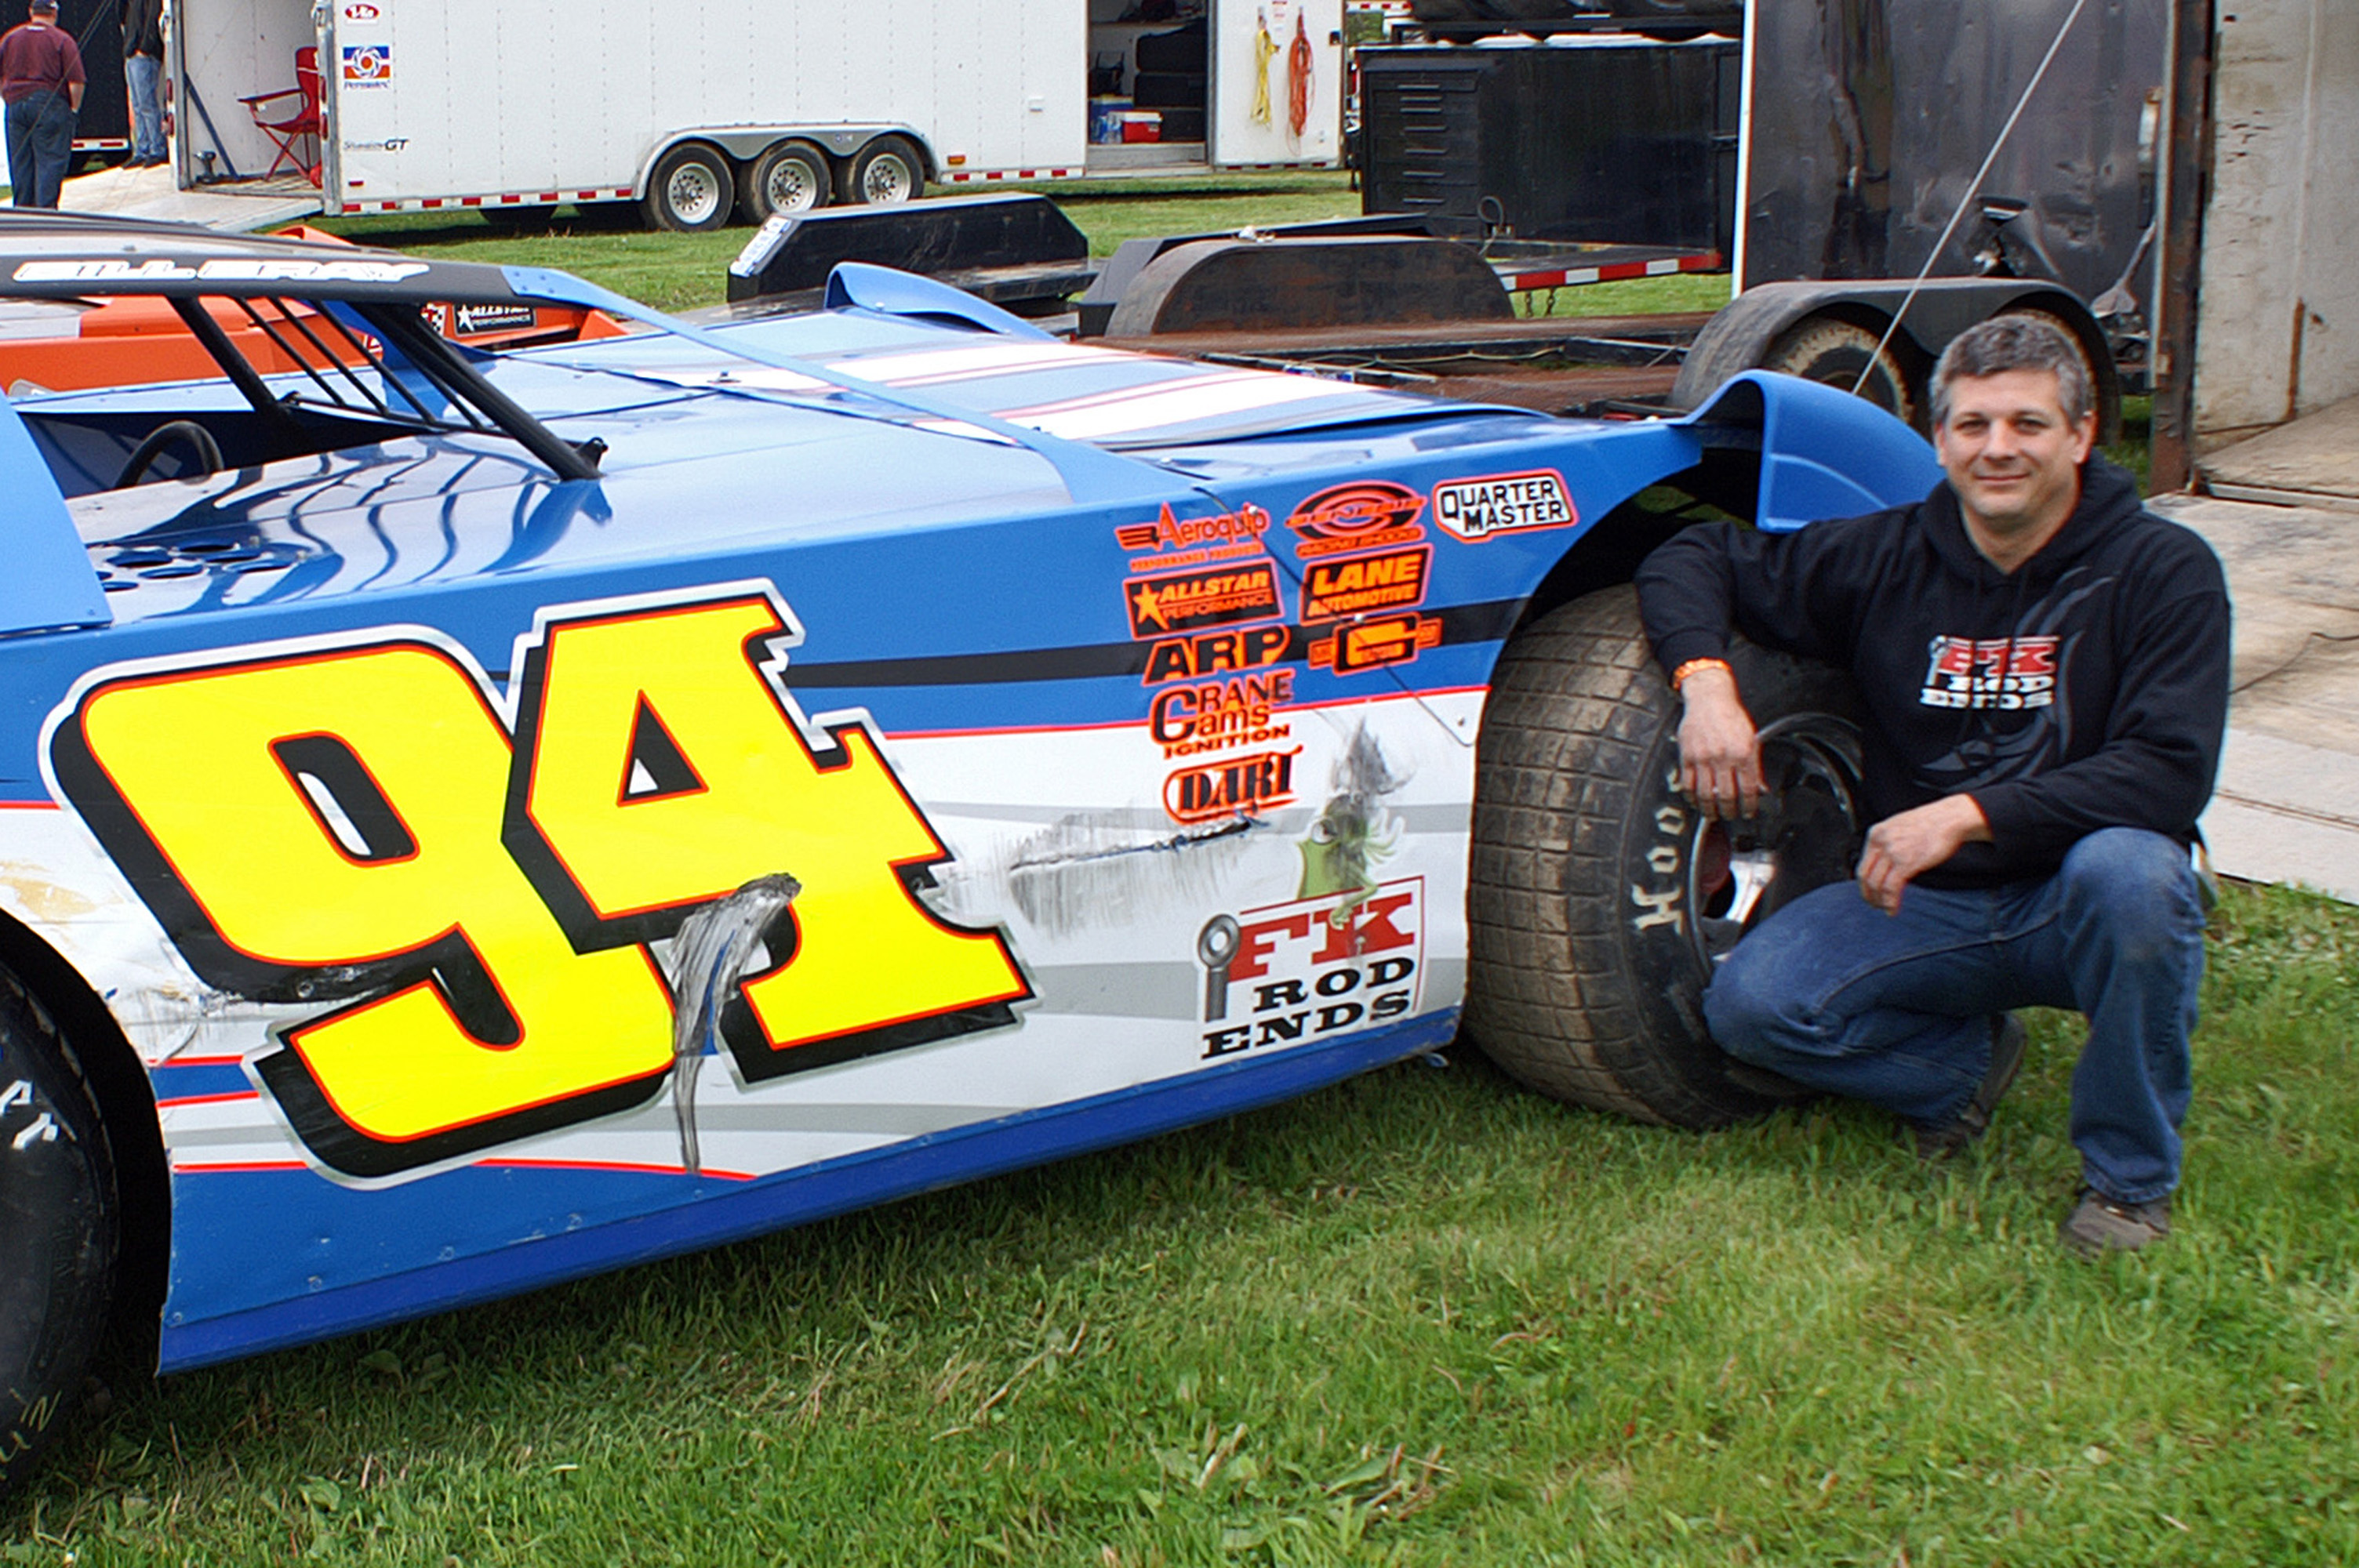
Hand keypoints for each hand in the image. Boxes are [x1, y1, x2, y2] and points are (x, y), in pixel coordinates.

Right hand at [1674, 666, 1761, 819]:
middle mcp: (1723, 757)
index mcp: (1742, 753)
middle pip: (1726, 796)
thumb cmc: (1731, 716)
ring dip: (1710, 809)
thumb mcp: (1751, 739)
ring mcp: (1703, 757)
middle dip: (1729, 811)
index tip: (1749, 813)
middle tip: (1730, 816)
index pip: (1748, 789)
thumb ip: (1755, 765)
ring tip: (1713, 814)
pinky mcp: (1687, 756)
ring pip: (1705, 794)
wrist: (1709, 698)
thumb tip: (1760, 788)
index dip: (1749, 806)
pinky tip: (1696, 801)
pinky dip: (1692, 797)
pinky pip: (1688, 784)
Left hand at [1856, 796, 1991, 913]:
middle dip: (1868, 895)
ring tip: (1886, 909)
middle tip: (1875, 904)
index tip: (1869, 893)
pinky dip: (1890, 902)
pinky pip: (1891, 888)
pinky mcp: (1906, 862)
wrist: (1950, 818)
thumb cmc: (1931, 824)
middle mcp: (1880, 841)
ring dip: (1879, 901)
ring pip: (1876, 884)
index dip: (1864, 884)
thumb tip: (1883, 865)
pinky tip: (1893, 909)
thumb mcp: (1899, 829)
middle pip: (1865, 876)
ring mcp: (1892, 852)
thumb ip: (1888, 845)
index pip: (1863, 864)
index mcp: (1876, 833)